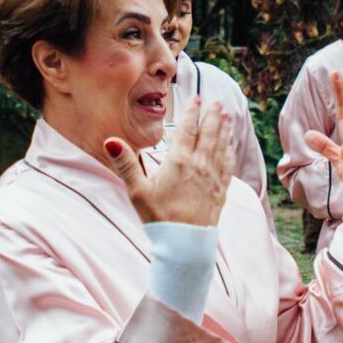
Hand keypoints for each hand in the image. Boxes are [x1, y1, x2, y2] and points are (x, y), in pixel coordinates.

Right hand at [107, 96, 233, 226]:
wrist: (185, 245)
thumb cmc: (159, 218)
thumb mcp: (137, 191)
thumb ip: (125, 163)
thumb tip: (111, 140)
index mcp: (179, 161)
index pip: (187, 129)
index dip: (191, 112)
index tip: (196, 98)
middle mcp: (199, 165)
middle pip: (209, 134)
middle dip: (213, 116)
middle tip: (217, 103)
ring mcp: (213, 178)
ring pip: (221, 147)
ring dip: (224, 130)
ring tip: (228, 117)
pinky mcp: (220, 192)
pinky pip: (228, 166)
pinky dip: (230, 153)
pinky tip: (231, 148)